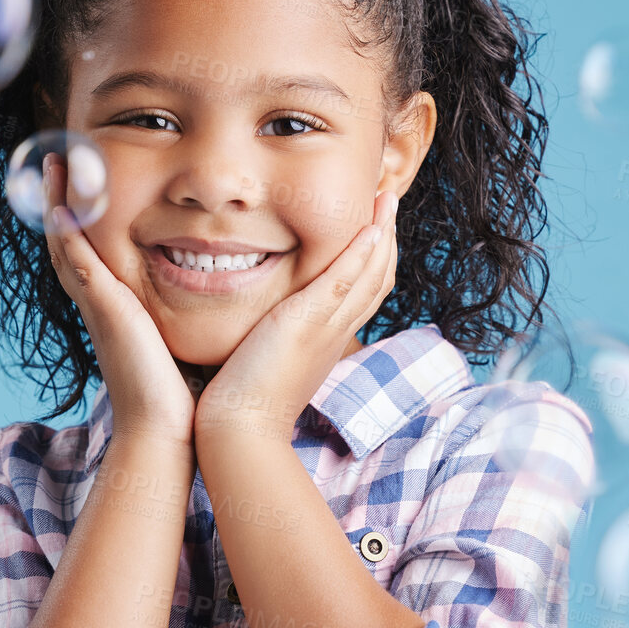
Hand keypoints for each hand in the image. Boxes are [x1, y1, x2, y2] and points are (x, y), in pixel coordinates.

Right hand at [40, 151, 197, 447]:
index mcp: (122, 310)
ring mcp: (99, 307)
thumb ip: (191, 315)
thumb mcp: (185, 339)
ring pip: (68, 244)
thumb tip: (222, 292)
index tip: (88, 179)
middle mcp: (104, 304)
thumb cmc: (185, 393)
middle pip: (73, 240)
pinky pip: (78, 262)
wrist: (170, 432)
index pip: (98, 252)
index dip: (88, 216)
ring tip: (53, 161)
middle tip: (57, 156)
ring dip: (57, 203)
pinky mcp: (105, 311)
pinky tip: (59, 201)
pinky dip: (65, 230)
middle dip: (64, 200)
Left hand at [196, 190, 399, 442]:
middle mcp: (336, 333)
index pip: (363, 293)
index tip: (372, 228)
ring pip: (370, 276)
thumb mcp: (269, 361)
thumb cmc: (244, 403)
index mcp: (328, 340)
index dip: (373, 259)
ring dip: (382, 234)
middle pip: (377, 280)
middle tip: (388, 200)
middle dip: (386, 238)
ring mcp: (326, 328)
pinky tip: (369, 226)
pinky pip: (344, 281)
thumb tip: (265, 326)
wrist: (240, 429)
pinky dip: (361, 253)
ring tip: (385, 198)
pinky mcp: (308, 323)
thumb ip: (275, 338)